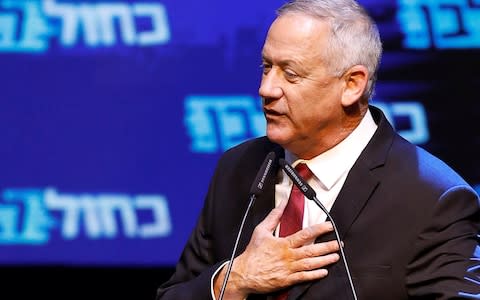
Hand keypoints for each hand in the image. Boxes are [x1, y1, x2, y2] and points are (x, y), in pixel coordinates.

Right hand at [214, 199, 340, 298]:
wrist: (244, 273)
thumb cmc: (253, 253)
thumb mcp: (261, 231)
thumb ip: (273, 217)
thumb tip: (281, 204)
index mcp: (283, 243)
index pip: (305, 234)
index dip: (319, 229)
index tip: (329, 226)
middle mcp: (288, 256)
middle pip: (312, 250)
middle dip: (327, 246)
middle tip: (338, 244)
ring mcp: (289, 269)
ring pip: (311, 264)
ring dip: (325, 260)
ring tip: (335, 256)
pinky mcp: (287, 280)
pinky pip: (304, 277)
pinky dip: (315, 275)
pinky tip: (323, 272)